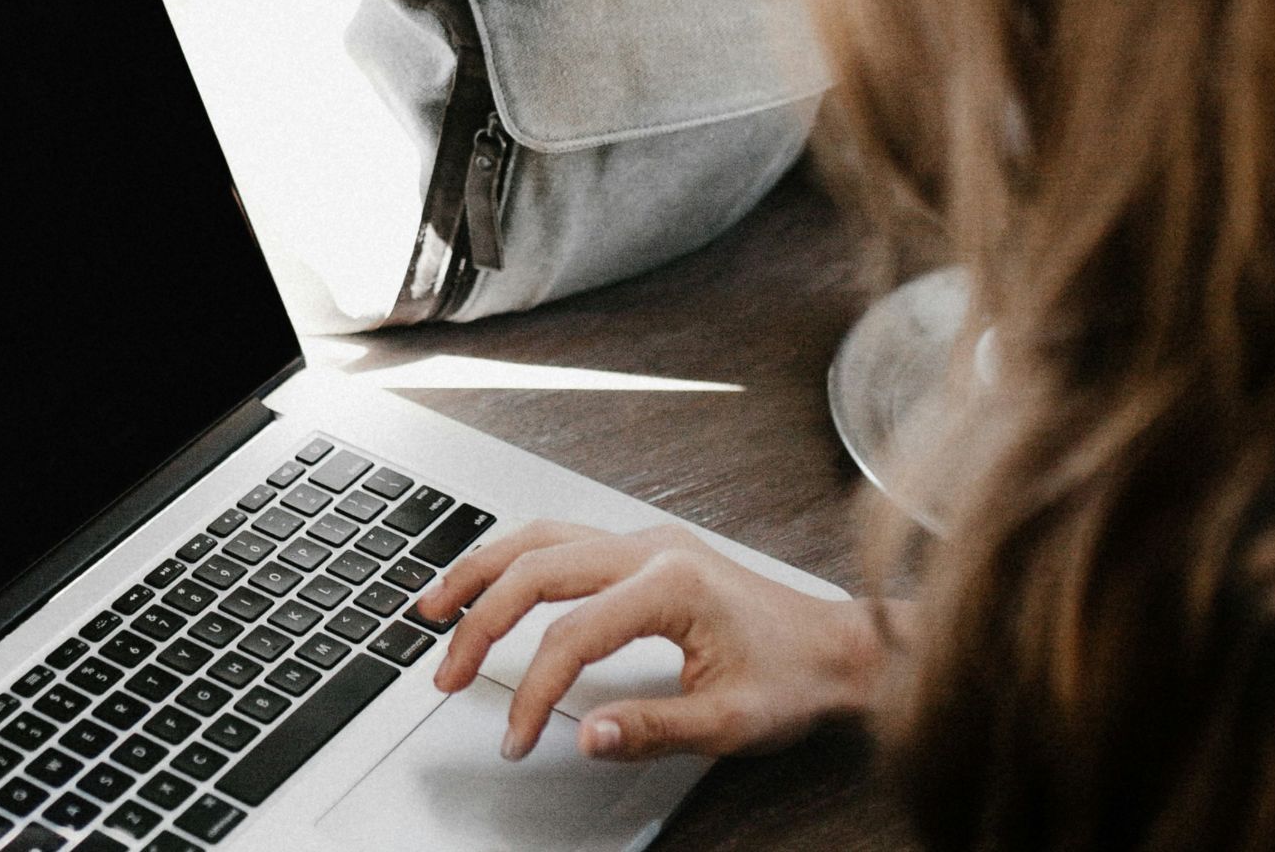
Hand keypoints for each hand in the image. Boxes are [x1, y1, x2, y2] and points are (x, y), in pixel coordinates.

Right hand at [415, 520, 897, 761]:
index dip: (532, 691)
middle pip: (537, 569)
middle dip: (480, 623)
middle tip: (446, 673)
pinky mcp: (646, 549)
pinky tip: (492, 581)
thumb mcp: (730, 722)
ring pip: (541, 538)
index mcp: (672, 584)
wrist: (840, 647)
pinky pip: (562, 539)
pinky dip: (515, 559)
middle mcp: (652, 549)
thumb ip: (652, 728)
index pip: (571, 636)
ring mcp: (647, 541)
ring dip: (483, 571)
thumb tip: (584, 734)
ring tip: (434, 607)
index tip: (517, 737)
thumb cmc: (795, 678)